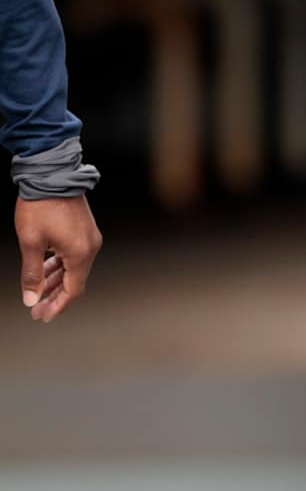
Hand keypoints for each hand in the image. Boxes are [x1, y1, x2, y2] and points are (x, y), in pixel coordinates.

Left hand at [16, 195, 100, 321]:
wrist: (52, 175)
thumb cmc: (40, 206)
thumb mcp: (30, 242)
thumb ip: (32, 273)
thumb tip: (31, 298)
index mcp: (80, 254)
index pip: (73, 290)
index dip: (57, 305)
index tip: (43, 316)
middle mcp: (91, 248)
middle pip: (75, 281)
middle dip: (55, 296)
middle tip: (38, 308)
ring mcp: (90, 239)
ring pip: (74, 268)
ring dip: (57, 280)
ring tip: (39, 290)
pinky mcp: (85, 231)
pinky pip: (75, 255)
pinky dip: (61, 266)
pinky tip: (47, 269)